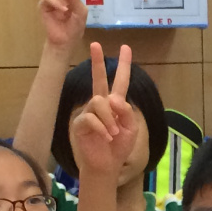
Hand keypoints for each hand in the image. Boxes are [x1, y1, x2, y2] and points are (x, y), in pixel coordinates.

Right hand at [70, 41, 142, 178]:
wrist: (106, 166)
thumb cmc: (118, 148)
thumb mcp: (131, 129)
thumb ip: (127, 112)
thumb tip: (113, 98)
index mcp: (115, 105)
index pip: (120, 81)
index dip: (124, 65)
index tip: (125, 48)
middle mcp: (100, 105)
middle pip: (99, 79)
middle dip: (97, 62)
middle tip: (95, 44)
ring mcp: (89, 113)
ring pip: (99, 102)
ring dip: (110, 119)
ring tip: (114, 134)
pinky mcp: (80, 123)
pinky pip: (91, 117)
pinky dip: (102, 128)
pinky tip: (106, 137)